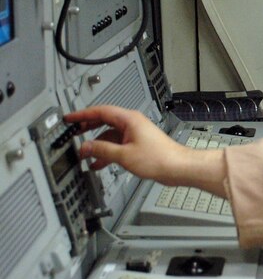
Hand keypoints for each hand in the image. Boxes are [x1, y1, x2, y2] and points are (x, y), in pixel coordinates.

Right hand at [65, 105, 225, 195]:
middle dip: (87, 127)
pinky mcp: (138, 144)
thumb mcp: (124, 155)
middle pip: (104, 121)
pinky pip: (117, 144)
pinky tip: (99, 162)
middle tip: (73, 132)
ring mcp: (135, 133)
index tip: (69, 117)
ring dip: (97, 144)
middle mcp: (132, 123)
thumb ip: (102, 150)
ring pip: (110, 135)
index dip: (82, 114)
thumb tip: (86, 147)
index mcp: (129, 119)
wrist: (178, 167)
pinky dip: (107, 151)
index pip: (100, 111)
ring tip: (84, 154)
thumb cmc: (160, 157)